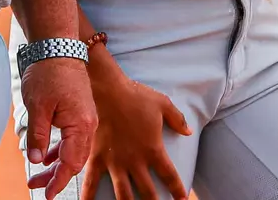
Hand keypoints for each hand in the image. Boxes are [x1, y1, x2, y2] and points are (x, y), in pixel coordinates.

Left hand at [22, 56, 97, 198]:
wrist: (58, 45)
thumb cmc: (48, 73)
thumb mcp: (37, 106)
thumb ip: (38, 136)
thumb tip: (37, 160)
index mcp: (80, 124)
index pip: (71, 162)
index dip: (58, 181)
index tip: (47, 194)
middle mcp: (87, 124)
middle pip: (74, 159)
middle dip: (55, 176)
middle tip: (35, 186)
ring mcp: (85, 118)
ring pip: (72, 150)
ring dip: (55, 164)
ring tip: (37, 176)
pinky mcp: (78, 112)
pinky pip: (71, 138)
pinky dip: (59, 149)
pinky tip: (47, 157)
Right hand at [77, 59, 192, 199]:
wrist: (107, 89)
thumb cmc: (135, 95)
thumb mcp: (162, 104)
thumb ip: (178, 119)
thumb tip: (188, 132)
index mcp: (152, 150)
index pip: (169, 176)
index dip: (177, 190)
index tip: (182, 199)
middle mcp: (135, 161)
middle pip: (148, 192)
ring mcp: (115, 162)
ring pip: (123, 195)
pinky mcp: (97, 157)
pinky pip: (91, 182)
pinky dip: (89, 197)